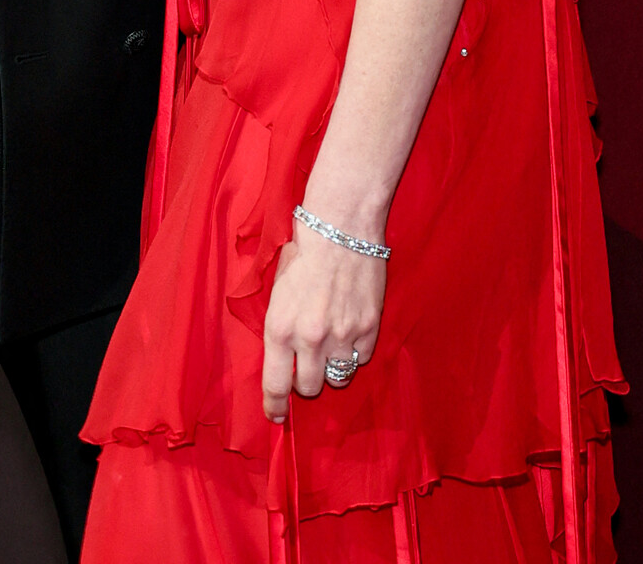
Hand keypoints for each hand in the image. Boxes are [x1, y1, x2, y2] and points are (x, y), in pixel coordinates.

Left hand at [261, 217, 385, 421]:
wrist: (341, 226)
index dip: (274, 406)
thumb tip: (285, 356)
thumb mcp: (278, 289)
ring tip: (331, 345)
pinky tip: (350, 330)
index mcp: (279, 327)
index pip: (274, 384)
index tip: (276, 416)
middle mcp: (309, 338)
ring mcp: (342, 336)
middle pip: (308, 388)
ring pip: (337, 378)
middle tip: (308, 362)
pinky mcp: (368, 328)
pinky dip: (354, 352)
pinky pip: (360, 360)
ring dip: (332, 368)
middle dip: (306, 380)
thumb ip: (281, 325)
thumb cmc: (304, 251)